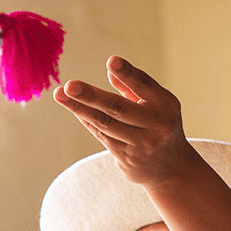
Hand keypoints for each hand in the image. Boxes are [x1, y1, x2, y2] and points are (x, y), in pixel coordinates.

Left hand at [53, 56, 197, 187]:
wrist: (169, 168)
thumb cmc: (159, 125)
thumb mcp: (157, 103)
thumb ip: (134, 88)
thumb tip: (111, 72)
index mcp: (166, 105)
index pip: (145, 86)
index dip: (128, 74)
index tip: (111, 61)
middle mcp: (156, 126)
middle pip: (118, 108)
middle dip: (92, 96)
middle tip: (70, 86)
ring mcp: (140, 145)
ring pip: (105, 123)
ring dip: (80, 108)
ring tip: (60, 94)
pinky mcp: (127, 158)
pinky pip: (101, 135)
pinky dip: (86, 119)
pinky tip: (72, 107)